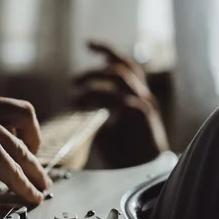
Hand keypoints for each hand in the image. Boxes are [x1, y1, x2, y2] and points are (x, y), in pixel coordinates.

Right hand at [0, 88, 51, 207]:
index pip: (9, 106)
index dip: (24, 129)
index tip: (26, 147)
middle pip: (24, 117)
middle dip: (34, 144)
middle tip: (36, 165)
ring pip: (20, 149)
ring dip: (34, 172)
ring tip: (41, 188)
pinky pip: (14, 170)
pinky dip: (25, 186)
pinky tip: (30, 196)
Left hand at [74, 41, 168, 166]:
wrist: (143, 173)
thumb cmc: (125, 153)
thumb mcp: (105, 127)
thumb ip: (95, 112)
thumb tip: (76, 104)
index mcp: (136, 94)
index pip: (124, 63)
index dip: (106, 51)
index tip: (88, 45)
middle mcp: (142, 94)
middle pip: (124, 63)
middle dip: (100, 57)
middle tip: (75, 77)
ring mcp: (143, 102)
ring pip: (120, 75)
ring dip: (95, 77)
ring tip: (77, 87)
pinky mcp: (141, 114)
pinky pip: (119, 97)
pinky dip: (97, 96)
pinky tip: (82, 102)